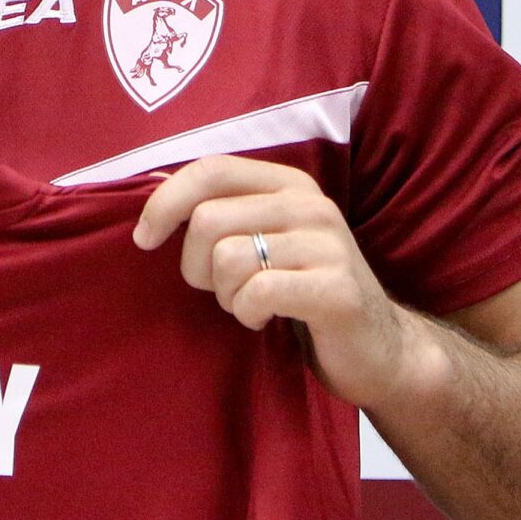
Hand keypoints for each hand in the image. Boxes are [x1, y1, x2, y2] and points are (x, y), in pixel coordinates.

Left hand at [133, 155, 436, 410]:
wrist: (377, 349)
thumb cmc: (301, 292)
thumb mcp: (262, 240)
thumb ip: (221, 211)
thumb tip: (151, 186)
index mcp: (288, 184)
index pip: (210, 170)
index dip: (165, 201)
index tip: (143, 239)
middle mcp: (310, 204)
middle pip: (207, 220)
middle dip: (196, 266)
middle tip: (222, 289)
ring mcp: (327, 244)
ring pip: (228, 258)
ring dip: (226, 295)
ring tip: (250, 304)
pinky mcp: (336, 288)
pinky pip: (257, 293)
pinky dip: (247, 314)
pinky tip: (266, 319)